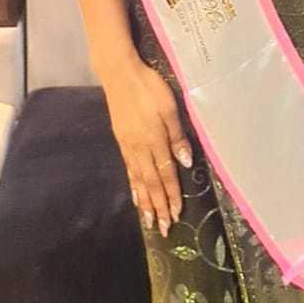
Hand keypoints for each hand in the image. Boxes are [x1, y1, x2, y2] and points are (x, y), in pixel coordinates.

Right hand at [103, 59, 192, 236]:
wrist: (118, 73)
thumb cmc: (149, 86)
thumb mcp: (169, 106)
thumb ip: (177, 135)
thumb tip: (184, 163)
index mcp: (154, 140)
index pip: (166, 174)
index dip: (171, 195)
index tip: (176, 215)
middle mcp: (140, 148)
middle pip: (151, 183)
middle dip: (158, 206)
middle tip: (163, 229)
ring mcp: (128, 146)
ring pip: (138, 180)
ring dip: (145, 202)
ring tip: (149, 221)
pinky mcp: (122, 141)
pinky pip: (129, 170)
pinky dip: (133, 186)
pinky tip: (135, 195)